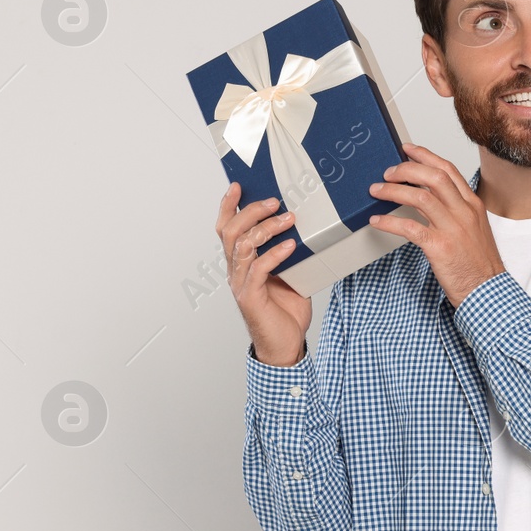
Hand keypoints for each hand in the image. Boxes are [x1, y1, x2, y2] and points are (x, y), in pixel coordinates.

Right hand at [216, 181, 312, 365]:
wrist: (285, 344)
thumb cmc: (286, 309)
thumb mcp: (290, 272)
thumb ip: (289, 252)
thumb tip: (304, 228)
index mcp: (241, 262)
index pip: (226, 228)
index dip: (228, 206)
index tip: (238, 185)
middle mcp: (235, 270)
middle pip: (231, 231)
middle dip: (252, 211)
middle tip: (275, 201)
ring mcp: (240, 283)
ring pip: (242, 246)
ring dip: (266, 229)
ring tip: (289, 220)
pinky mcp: (250, 297)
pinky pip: (259, 269)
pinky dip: (275, 254)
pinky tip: (291, 246)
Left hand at [366, 143, 504, 307]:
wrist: (487, 290)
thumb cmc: (478, 263)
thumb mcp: (473, 228)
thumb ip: (452, 210)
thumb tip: (423, 196)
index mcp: (472, 205)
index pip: (448, 170)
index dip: (425, 156)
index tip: (407, 149)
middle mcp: (464, 212)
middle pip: (433, 177)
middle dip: (406, 170)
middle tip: (387, 173)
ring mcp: (453, 229)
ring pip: (420, 197)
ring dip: (393, 191)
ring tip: (377, 192)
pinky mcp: (440, 247)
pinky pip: (409, 228)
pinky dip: (389, 222)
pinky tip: (377, 222)